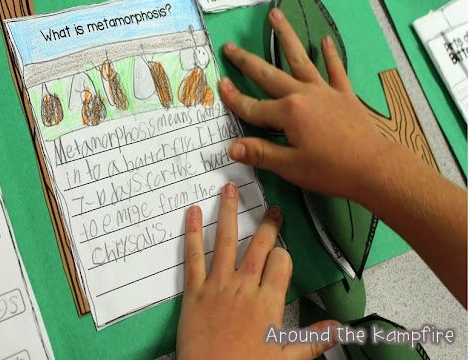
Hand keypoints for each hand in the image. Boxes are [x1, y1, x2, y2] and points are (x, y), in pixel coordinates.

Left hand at [176, 183, 336, 359]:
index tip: (282, 252)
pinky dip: (192, 232)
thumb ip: (313, 340)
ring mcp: (218, 285)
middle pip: (259, 245)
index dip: (283, 254)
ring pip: (226, 240)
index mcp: (268, 301)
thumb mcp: (286, 358)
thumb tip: (339, 329)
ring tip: (230, 190)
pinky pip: (193, 255)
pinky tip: (193, 213)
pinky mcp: (194, 290)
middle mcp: (244, 287)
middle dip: (268, 225)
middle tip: (272, 209)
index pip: (282, 262)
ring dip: (229, 212)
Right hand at [220, 8, 391, 201]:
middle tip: (230, 46)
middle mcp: (302, 95)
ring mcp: (324, 91)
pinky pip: (335, 69)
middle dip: (246, 61)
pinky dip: (330, 54)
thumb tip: (231, 147)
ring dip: (286, 36)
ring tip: (276, 14)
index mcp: (287, 113)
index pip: (253, 106)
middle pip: (268, 75)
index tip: (220, 84)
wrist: (374, 167)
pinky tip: (325, 39)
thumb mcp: (290, 166)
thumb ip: (260, 153)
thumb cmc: (330, 170)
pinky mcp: (344, 94)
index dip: (234, 98)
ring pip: (299, 59)